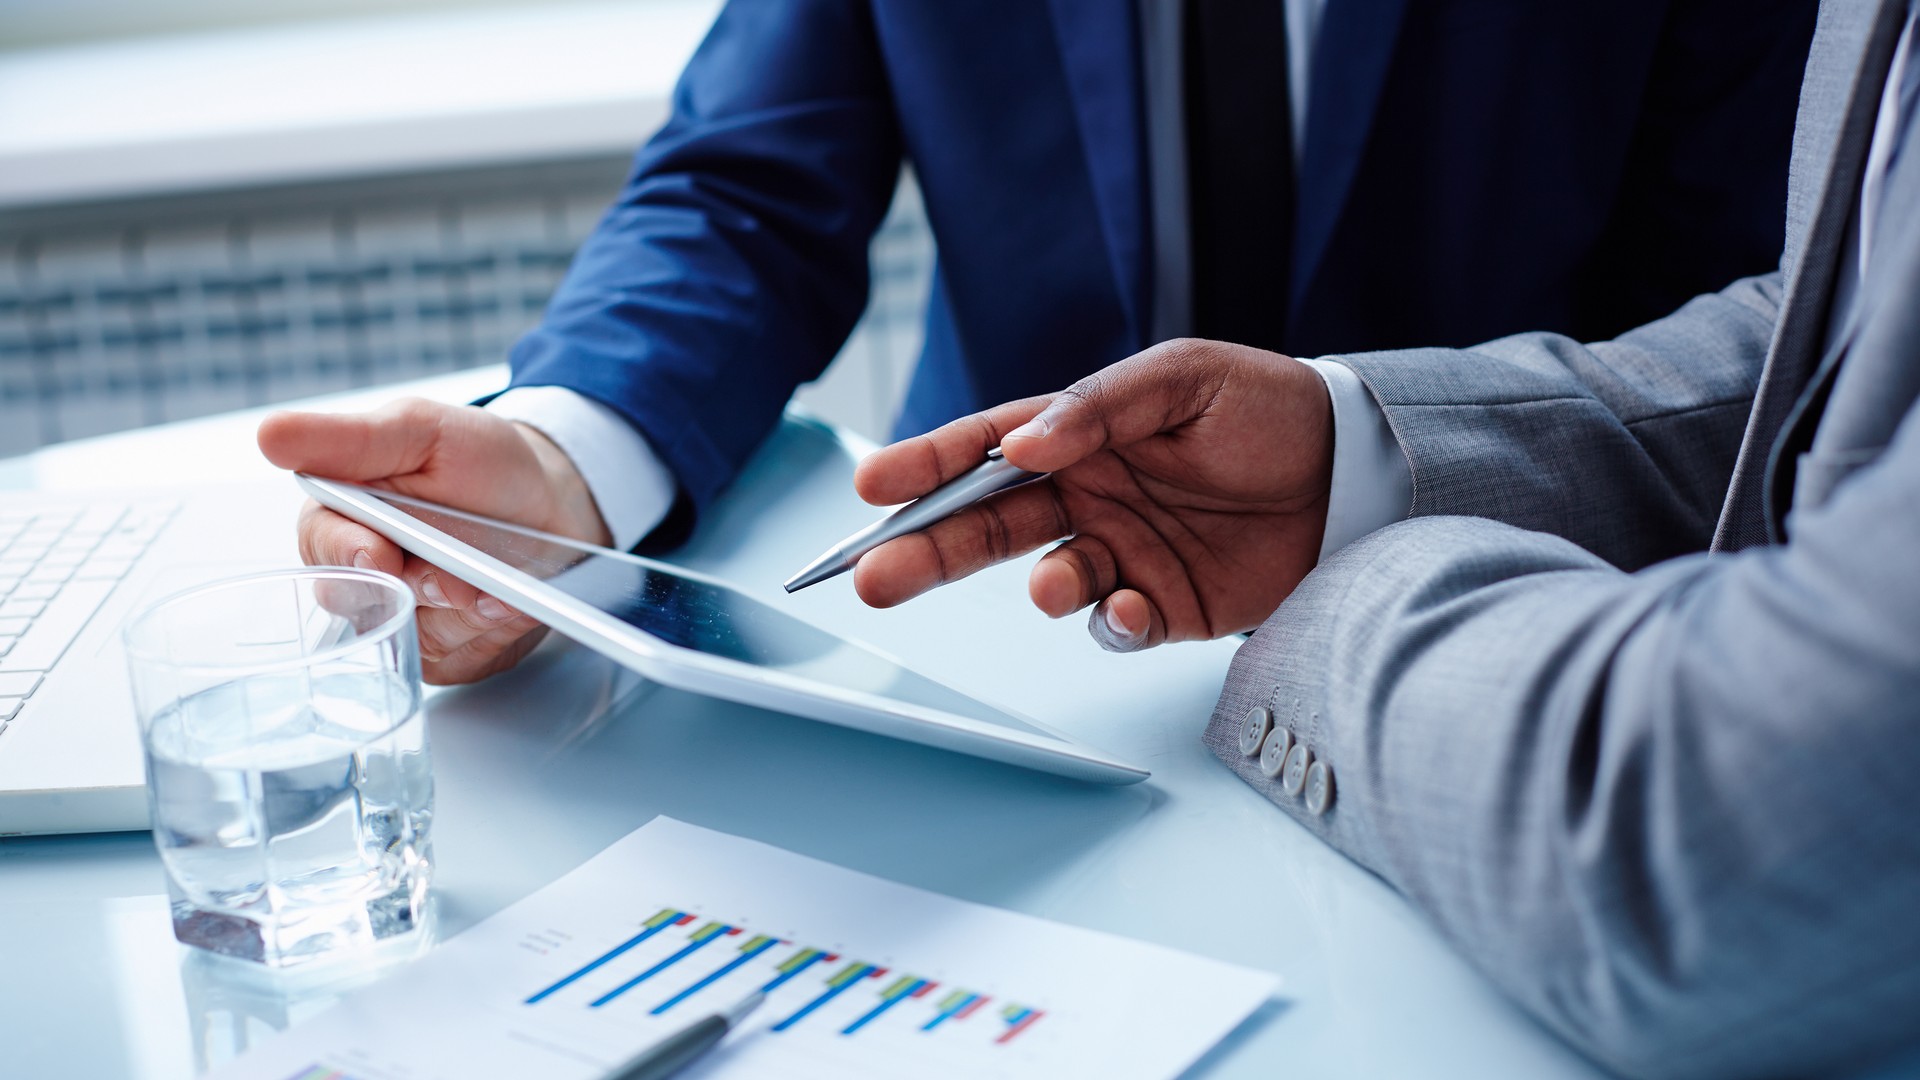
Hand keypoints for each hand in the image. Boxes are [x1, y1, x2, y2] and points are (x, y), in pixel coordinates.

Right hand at [257, 398, 613, 683]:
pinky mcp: (440, 654)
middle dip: (424, 589)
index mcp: (342, 515)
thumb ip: (350, 439)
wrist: (552, 501)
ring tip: (503, 584)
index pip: (320, 545)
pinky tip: (509, 605)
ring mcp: (400, 618)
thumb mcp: (420, 431)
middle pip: (361, 606)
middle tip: (467, 578)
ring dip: (467, 613)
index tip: (380, 552)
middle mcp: (362, 574)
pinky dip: (490, 634)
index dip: (348, 553)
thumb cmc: (482, 461)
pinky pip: (454, 662)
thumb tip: (270, 433)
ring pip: (414, 638)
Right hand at [851, 339, 1333, 650]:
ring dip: (1039, 586)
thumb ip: (1099, 407)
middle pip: (988, 526)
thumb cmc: (1269, 408)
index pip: (985, 449)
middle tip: (872, 577)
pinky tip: (1131, 607)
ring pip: (1046, 579)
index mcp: (1080, 435)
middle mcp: (1088, 496)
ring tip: (1052, 584)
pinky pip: (1116, 625)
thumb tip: (1022, 444)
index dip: (926, 466)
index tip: (873, 487)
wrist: (1357, 470)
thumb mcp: (1183, 377)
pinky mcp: (1165, 605)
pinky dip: (1113, 623)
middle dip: (926, 551)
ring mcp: (1123, 553)